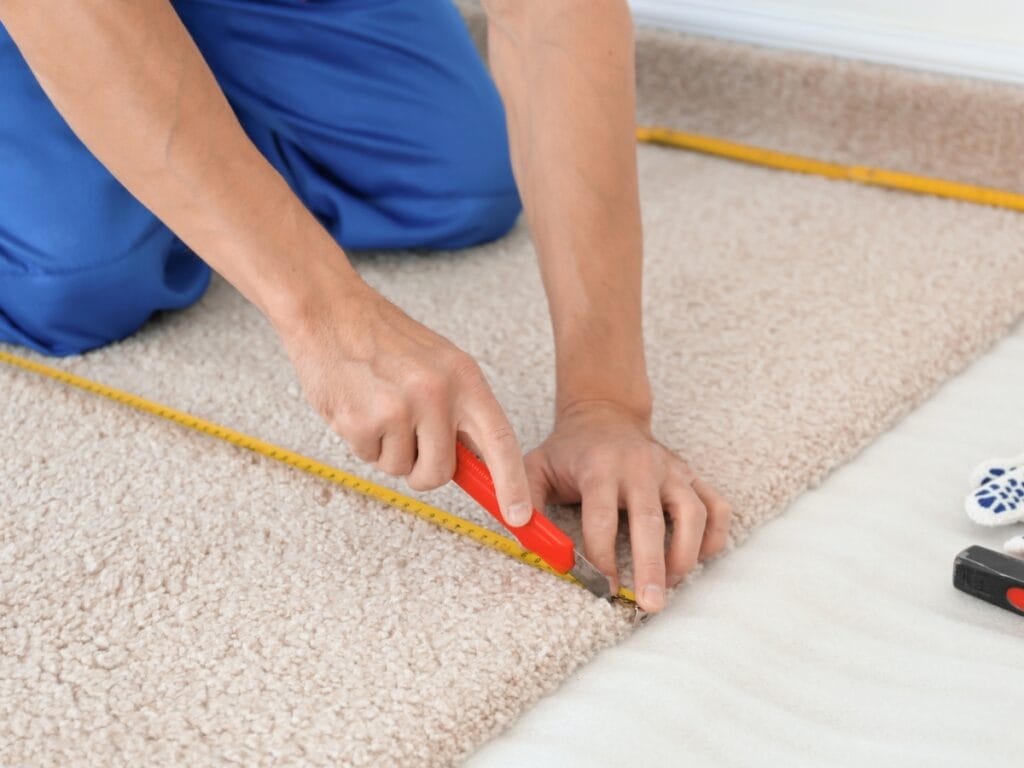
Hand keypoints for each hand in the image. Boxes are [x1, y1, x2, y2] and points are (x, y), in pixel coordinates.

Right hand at [278, 277, 534, 525]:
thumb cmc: (383, 338)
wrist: (329, 310)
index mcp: (464, 377)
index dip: (512, 483)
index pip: (499, 439)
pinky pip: (369, 458)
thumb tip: (480, 465)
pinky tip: (357, 405)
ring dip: (388, 451)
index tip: (521, 516)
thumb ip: (459, 412)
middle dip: (423, 471)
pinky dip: (362, 442)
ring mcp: (399, 408)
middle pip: (441, 472)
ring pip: (401, 469)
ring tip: (377, 407)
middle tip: (407, 440)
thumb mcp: (439, 364)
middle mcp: (437, 392)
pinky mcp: (363, 421)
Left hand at [524, 400, 731, 611]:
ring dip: (685, 554)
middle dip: (651, 566)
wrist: (605, 414)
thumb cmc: (569, 450)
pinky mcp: (690, 475)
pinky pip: (716, 507)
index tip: (603, 588)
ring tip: (672, 585)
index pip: (602, 516)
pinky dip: (714, 536)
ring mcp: (670, 470)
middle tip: (650, 604)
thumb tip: (519, 530)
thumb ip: (524, 497)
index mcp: (600, 467)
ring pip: (692, 513)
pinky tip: (699, 560)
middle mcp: (640, 466)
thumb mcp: (537, 465)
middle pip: (650, 521)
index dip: (602, 555)